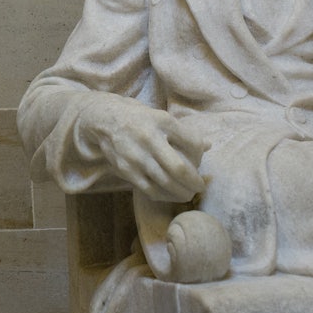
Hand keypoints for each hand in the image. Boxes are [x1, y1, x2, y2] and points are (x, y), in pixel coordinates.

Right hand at [81, 99, 208, 201]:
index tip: (200, 160)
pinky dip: (164, 195)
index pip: (191, 142)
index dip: (200, 155)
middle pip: (179, 168)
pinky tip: (170, 194)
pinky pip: (150, 189)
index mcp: (162, 121)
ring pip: (166, 183)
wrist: (104, 121)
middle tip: (200, 186)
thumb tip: (207, 145)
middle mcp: (149, 138)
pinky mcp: (126, 170)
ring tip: (188, 193)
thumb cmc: (138, 118)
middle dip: (194, 182)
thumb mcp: (161, 117)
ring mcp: (136, 156)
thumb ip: (183, 132)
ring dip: (182, 192)